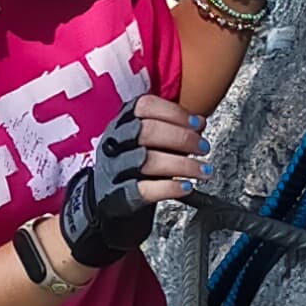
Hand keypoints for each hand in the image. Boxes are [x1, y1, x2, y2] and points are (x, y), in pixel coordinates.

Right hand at [57, 92, 207, 266]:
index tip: (198, 124)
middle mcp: (114, 143)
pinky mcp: (118, 195)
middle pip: (146, 131)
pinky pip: (143, 189)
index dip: (174, 112)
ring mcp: (114, 169)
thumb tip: (200, 122)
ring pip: (146, 160)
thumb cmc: (132, 164)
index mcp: (121, 123)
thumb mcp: (148, 141)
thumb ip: (173, 129)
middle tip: (203, 148)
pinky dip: (169, 187)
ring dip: (182, 164)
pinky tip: (185, 187)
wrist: (102, 199)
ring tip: (203, 170)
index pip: (145, 106)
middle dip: (181, 137)